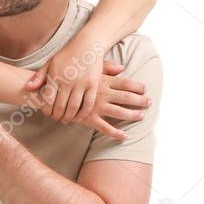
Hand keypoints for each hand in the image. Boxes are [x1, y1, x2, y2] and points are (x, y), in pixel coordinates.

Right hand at [25, 58, 150, 141]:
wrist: (52, 91)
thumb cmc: (70, 78)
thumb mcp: (87, 69)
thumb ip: (105, 67)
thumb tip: (121, 66)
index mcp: (101, 81)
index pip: (124, 83)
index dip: (137, 86)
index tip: (146, 88)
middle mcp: (101, 93)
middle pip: (126, 97)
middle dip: (140, 100)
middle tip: (150, 102)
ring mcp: (96, 107)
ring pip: (119, 112)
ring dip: (132, 115)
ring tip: (142, 116)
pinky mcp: (89, 119)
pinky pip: (105, 128)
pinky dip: (116, 133)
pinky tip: (126, 136)